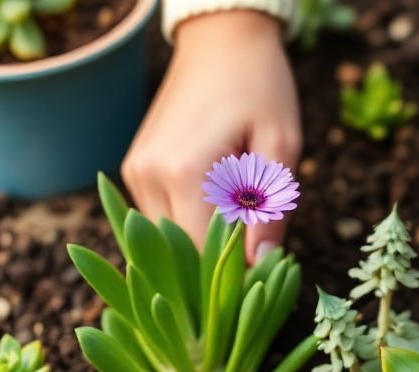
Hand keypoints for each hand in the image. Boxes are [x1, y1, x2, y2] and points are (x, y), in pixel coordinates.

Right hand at [121, 10, 300, 260]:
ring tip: (243, 235)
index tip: (266, 283)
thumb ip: (272, 208)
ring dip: (203, 249)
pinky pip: (162, 220)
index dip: (234, 281)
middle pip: (181, 257)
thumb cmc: (260, 87)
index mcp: (185, 173)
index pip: (203, 259)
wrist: (220, 41)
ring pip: (168, 244)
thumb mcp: (283, 144)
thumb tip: (264, 266)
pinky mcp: (135, 171)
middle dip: (219, 271)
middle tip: (261, 266)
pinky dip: (191, 228)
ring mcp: (135, 175)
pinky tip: (222, 216)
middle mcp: (149, 178)